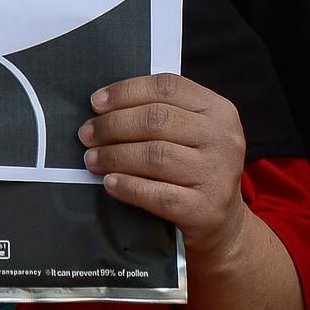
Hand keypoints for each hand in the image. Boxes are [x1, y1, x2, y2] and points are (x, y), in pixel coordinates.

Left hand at [80, 74, 246, 258]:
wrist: (222, 222)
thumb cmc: (193, 168)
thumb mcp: (191, 132)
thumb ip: (159, 113)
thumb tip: (102, 106)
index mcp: (218, 110)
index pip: (167, 87)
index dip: (126, 91)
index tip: (95, 102)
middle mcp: (222, 138)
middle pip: (156, 120)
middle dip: (113, 125)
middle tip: (86, 135)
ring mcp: (217, 174)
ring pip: (155, 156)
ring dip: (114, 156)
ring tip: (92, 159)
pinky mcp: (206, 208)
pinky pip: (158, 194)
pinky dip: (128, 186)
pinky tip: (110, 183)